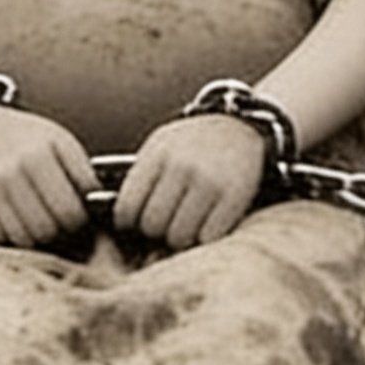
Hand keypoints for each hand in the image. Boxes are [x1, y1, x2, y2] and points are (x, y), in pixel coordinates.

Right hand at [0, 100, 99, 249]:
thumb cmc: (26, 137)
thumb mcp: (60, 141)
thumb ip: (82, 173)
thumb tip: (97, 205)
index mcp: (38, 155)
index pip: (69, 211)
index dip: (79, 219)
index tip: (77, 213)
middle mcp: (10, 173)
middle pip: (46, 229)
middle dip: (57, 229)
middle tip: (58, 219)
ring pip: (23, 238)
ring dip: (35, 235)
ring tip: (38, 218)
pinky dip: (11, 234)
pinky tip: (16, 218)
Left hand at [111, 106, 274, 250]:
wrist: (242, 126)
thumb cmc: (194, 142)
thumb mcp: (161, 146)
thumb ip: (140, 179)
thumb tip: (122, 225)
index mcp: (158, 154)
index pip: (126, 207)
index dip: (127, 222)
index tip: (135, 221)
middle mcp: (182, 167)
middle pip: (152, 225)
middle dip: (155, 230)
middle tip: (164, 222)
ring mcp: (210, 183)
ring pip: (178, 237)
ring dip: (179, 237)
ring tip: (185, 223)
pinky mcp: (234, 198)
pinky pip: (207, 238)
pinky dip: (204, 237)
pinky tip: (206, 223)